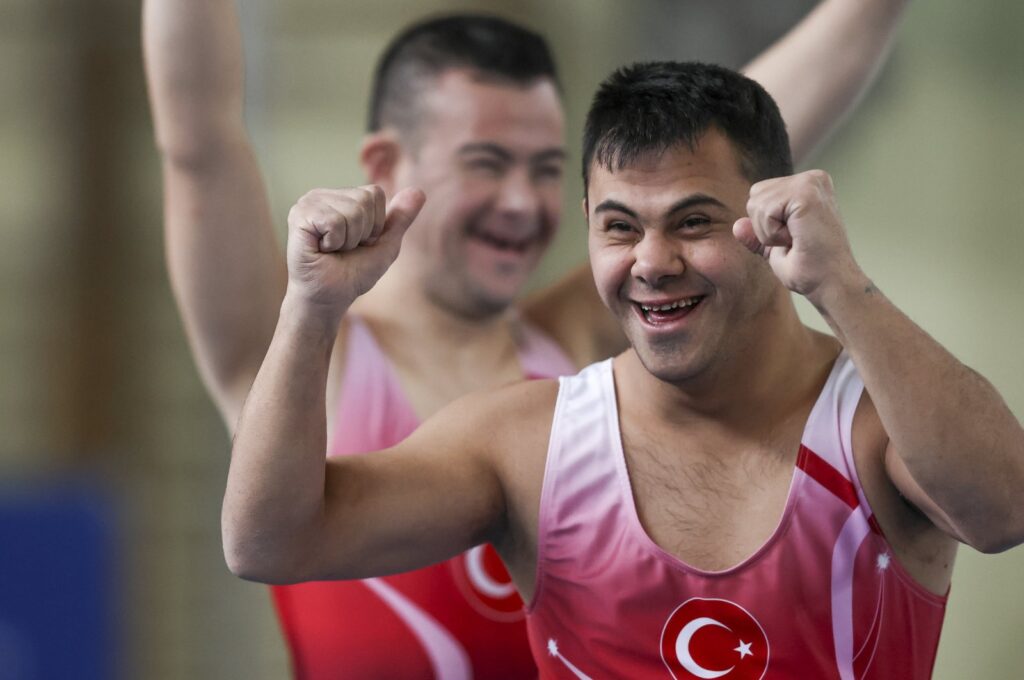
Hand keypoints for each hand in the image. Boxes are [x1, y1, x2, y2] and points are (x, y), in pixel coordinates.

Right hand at [285, 185, 425, 316]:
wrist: (328, 299)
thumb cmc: (352, 274)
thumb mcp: (385, 245)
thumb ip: (401, 219)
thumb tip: (420, 191)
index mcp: (341, 197)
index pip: (375, 193)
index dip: (375, 225)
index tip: (358, 243)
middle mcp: (322, 195)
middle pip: (364, 199)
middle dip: (362, 232)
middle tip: (342, 249)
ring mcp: (308, 202)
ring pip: (352, 211)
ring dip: (348, 240)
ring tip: (331, 251)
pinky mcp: (299, 215)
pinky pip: (335, 221)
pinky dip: (335, 242)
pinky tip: (321, 249)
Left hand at [732, 170, 861, 302]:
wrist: (830, 285)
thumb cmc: (810, 270)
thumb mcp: (774, 249)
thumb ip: (756, 234)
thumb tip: (737, 225)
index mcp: (808, 186)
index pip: (760, 195)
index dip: (766, 225)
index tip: (794, 239)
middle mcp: (812, 178)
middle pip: (755, 195)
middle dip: (764, 227)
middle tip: (795, 241)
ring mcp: (810, 183)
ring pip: (756, 203)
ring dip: (769, 232)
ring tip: (797, 240)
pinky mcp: (807, 193)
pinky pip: (765, 211)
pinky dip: (773, 234)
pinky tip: (797, 239)